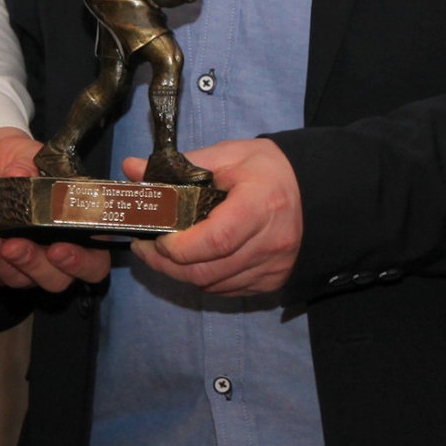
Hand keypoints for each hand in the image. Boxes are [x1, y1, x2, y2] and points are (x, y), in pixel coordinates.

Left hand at [0, 128, 112, 292]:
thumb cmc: (13, 160)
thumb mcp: (22, 153)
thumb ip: (27, 164)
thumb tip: (20, 174)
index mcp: (75, 227)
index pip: (93, 260)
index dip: (81, 262)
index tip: (60, 248)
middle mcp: (53, 252)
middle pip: (58, 280)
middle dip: (37, 266)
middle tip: (17, 245)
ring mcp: (24, 264)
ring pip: (24, 281)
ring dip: (6, 265)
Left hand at [126, 138, 302, 295]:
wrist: (313, 190)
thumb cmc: (267, 169)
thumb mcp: (227, 155)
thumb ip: (180, 165)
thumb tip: (132, 169)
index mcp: (260, 206)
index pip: (215, 241)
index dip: (178, 246)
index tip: (155, 235)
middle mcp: (270, 245)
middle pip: (208, 271)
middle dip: (166, 264)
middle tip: (144, 246)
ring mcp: (272, 269)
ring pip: (213, 286)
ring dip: (180, 274)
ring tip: (160, 253)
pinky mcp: (271, 282)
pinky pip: (226, 290)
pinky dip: (203, 280)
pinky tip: (190, 262)